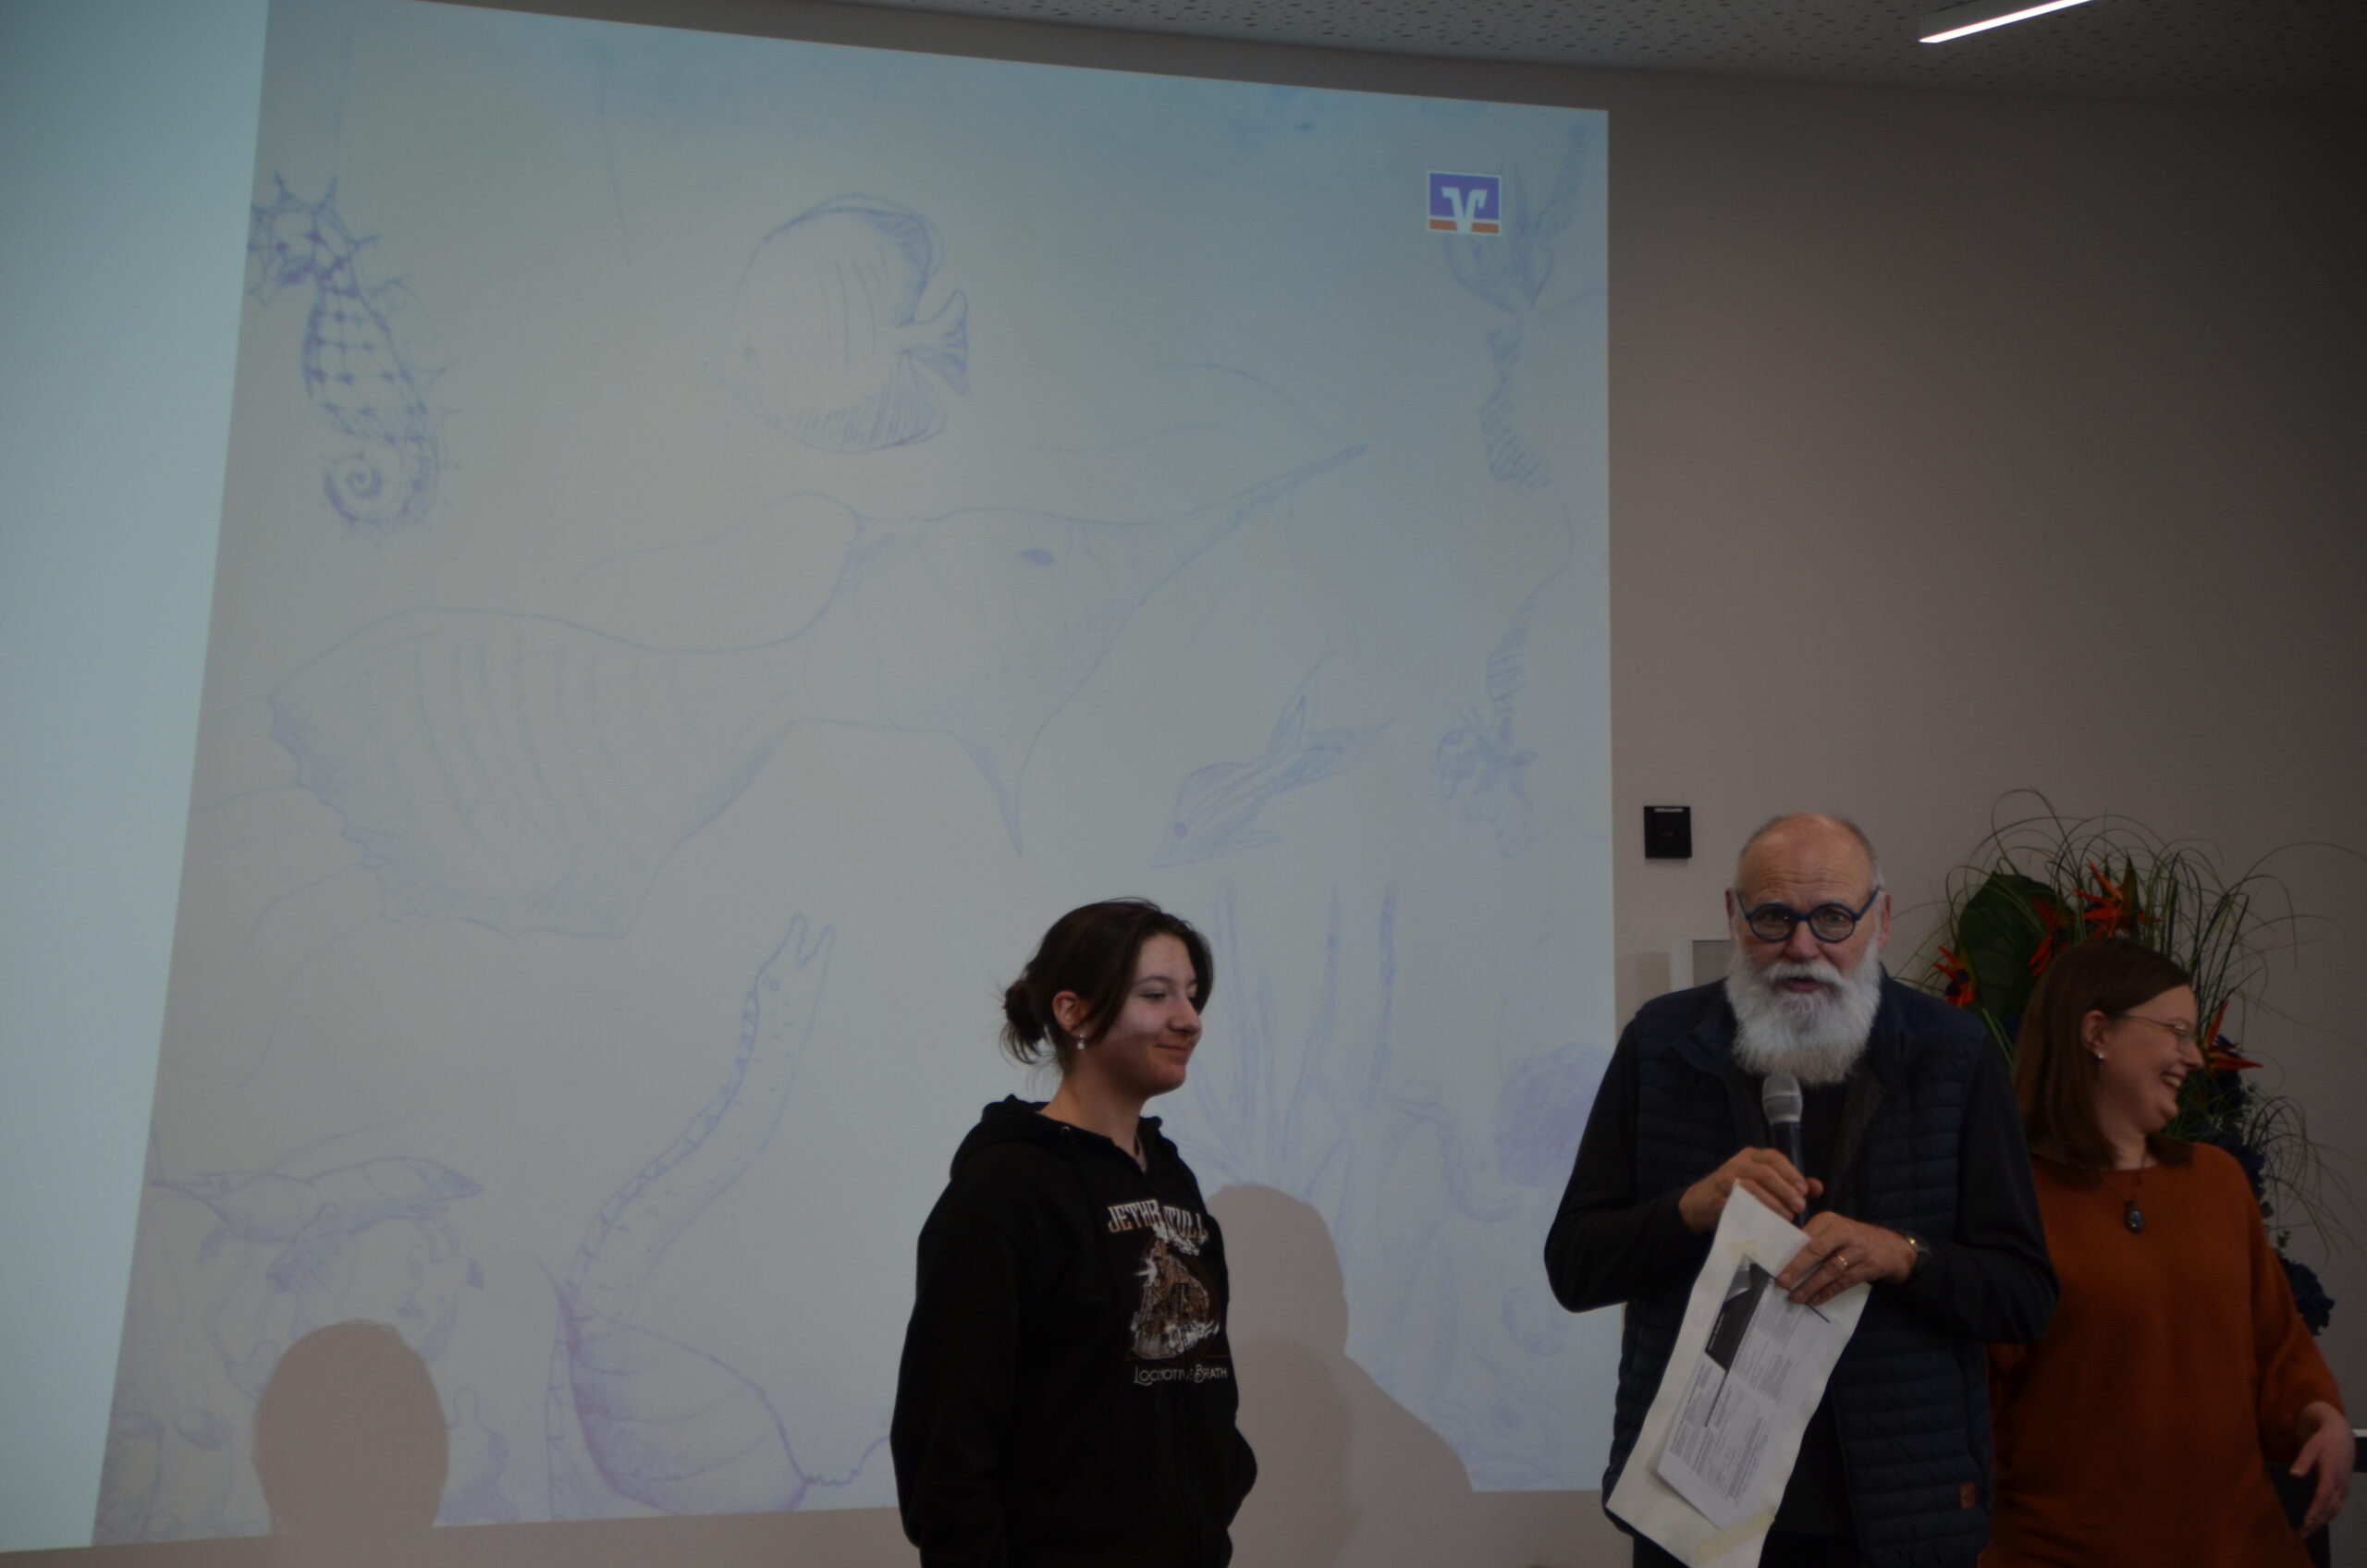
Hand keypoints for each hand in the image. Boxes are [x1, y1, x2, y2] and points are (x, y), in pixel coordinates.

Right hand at [1678, 1149, 1821, 1234]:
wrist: (1698, 1204)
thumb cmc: (1737, 1193)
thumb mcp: (1761, 1183)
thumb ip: (1790, 1184)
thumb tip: (1817, 1187)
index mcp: (1750, 1156)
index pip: (1774, 1157)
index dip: (1791, 1173)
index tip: (1804, 1190)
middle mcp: (1736, 1164)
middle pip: (1765, 1173)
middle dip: (1785, 1190)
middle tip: (1800, 1206)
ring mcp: (1724, 1180)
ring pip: (1752, 1188)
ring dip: (1773, 1202)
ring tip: (1788, 1216)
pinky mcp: (1716, 1199)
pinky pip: (1738, 1205)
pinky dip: (1755, 1213)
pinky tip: (1767, 1222)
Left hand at [1775, 1215, 1915, 1306]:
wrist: (1893, 1247)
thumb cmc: (1853, 1239)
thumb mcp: (1834, 1230)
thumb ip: (1813, 1239)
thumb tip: (1782, 1257)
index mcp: (1829, 1220)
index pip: (1806, 1236)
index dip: (1790, 1252)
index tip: (1773, 1265)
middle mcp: (1844, 1232)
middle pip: (1817, 1250)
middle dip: (1797, 1267)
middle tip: (1782, 1282)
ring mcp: (1858, 1249)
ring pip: (1831, 1269)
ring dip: (1811, 1285)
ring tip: (1795, 1297)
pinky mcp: (1870, 1266)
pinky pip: (1845, 1282)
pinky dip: (1828, 1292)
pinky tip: (1815, 1300)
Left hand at [2292, 1402, 2352, 1534]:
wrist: (2341, 1435)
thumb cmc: (2323, 1441)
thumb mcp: (2311, 1446)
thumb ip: (2303, 1461)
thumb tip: (2294, 1475)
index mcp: (2331, 1474)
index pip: (2323, 1497)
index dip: (2316, 1510)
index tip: (2306, 1521)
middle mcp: (2340, 1484)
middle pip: (2330, 1508)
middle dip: (2317, 1522)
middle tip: (2303, 1533)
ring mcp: (2344, 1487)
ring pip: (2335, 1509)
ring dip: (2322, 1522)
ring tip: (2308, 1531)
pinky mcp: (2343, 1488)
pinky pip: (2337, 1506)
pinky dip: (2328, 1516)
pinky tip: (2318, 1522)